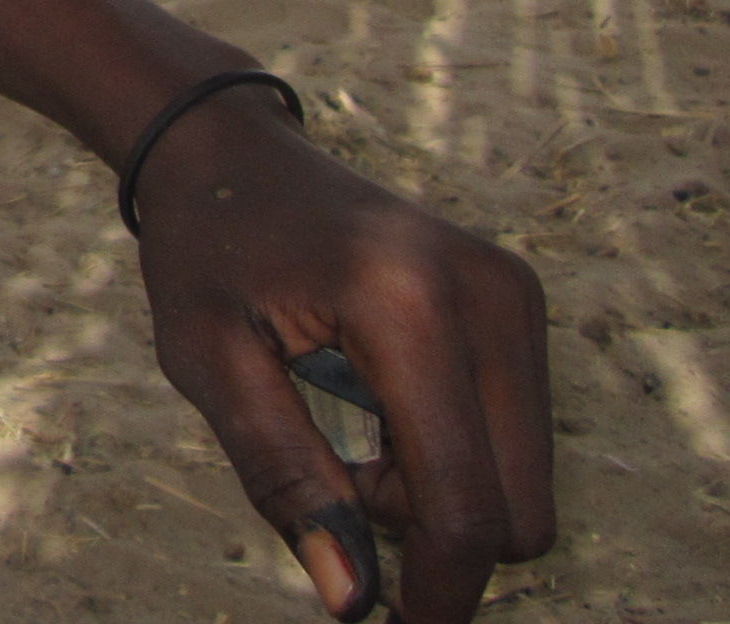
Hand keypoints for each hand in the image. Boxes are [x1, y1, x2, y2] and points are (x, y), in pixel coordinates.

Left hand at [133, 95, 553, 621]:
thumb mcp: (208, 362)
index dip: (436, 589)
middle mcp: (488, 296)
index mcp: (409, 306)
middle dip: (427, 528)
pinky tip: (379, 399)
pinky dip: (453, 453)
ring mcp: (515, 294)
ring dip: (439, 492)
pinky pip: (516, 439)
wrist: (232, 152)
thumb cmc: (207, 252)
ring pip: (522, 483)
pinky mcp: (519, 301)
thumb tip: (355, 604)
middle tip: (336, 471)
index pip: (464, 503)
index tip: (388, 621)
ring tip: (349, 421)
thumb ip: (284, 479)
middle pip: (514, 508)